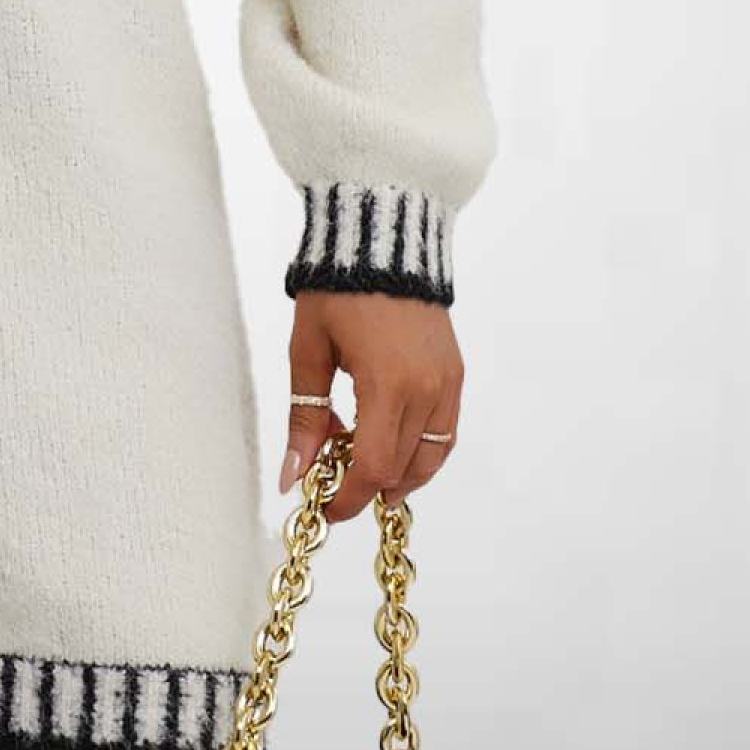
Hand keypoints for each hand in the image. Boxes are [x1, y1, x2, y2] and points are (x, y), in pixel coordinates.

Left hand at [280, 290, 462, 520]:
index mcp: (387, 384)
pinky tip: (391, 447)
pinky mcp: (455, 373)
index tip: (325, 508)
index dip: (349, 499)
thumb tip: (294, 476)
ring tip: (362, 472)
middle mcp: (427, 389)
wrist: (380, 240)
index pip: (374, 468)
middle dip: (366, 487)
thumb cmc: (337, 290)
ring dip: (398, 476)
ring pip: (430, 458)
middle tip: (334, 483)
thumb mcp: (308, 352)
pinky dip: (421, 452)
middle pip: (402, 470)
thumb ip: (304, 418)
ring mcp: (447, 382)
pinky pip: (445, 433)